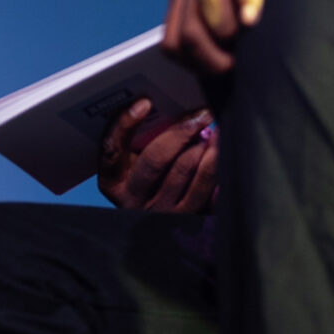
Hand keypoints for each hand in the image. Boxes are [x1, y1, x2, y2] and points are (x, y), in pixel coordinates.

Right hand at [98, 98, 217, 212]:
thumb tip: (170, 110)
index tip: (144, 103)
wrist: (165, 229)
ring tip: (215, 132)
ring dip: (203, 148)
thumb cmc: (151, 184)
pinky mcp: (188, 220)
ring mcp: (162, 213)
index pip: (112, 149)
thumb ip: (143, 140)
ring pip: (184, 172)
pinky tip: (222, 154)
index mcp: (114, 181)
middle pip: (154, 160)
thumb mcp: (136, 164)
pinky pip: (207, 191)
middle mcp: (134, 200)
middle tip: (199, 116)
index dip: (124, 124)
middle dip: (179, 133)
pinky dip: (215, 169)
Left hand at [164, 0, 322, 73]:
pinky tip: (254, 18)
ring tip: (249, 36)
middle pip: (189, 31)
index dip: (197, 66)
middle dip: (213, 56)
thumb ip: (215, 28)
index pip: (173, 44)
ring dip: (226, 29)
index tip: (225, 72)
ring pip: (207, 2)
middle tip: (240, 63)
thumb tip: (220, 81)